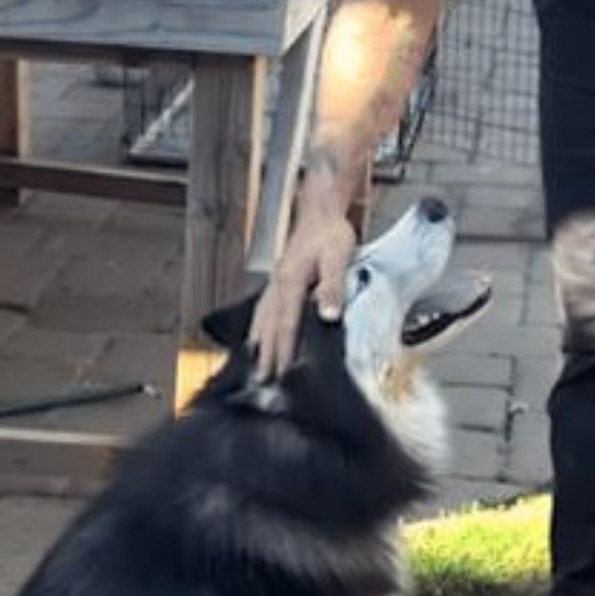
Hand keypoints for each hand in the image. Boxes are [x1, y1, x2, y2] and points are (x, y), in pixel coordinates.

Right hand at [247, 201, 355, 380]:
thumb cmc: (331, 234)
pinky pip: (262, 311)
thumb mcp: (338, 258)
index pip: (287, 325)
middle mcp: (277, 286)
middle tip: (264, 383)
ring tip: (257, 370)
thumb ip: (333, 287)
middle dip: (267, 356)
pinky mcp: (277, 282)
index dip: (285, 351)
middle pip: (269, 328)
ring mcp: (274, 284)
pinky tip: (257, 340)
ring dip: (260, 347)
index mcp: (290, 282)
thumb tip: (329, 315)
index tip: (283, 373)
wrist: (321, 212)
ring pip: (262, 321)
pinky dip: (258, 329)